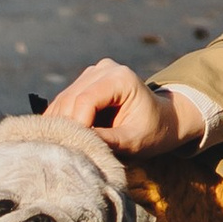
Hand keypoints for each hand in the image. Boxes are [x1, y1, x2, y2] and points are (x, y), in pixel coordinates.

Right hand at [50, 58, 198, 155]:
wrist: (162, 119)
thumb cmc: (152, 131)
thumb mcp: (135, 141)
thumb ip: (109, 140)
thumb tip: (78, 142)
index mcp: (121, 78)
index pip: (86, 100)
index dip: (77, 124)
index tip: (76, 148)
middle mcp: (104, 69)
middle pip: (71, 98)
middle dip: (66, 126)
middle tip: (66, 153)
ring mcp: (92, 73)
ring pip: (63, 100)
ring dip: (61, 124)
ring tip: (65, 148)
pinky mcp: (84, 82)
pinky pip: (64, 102)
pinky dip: (61, 120)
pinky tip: (64, 138)